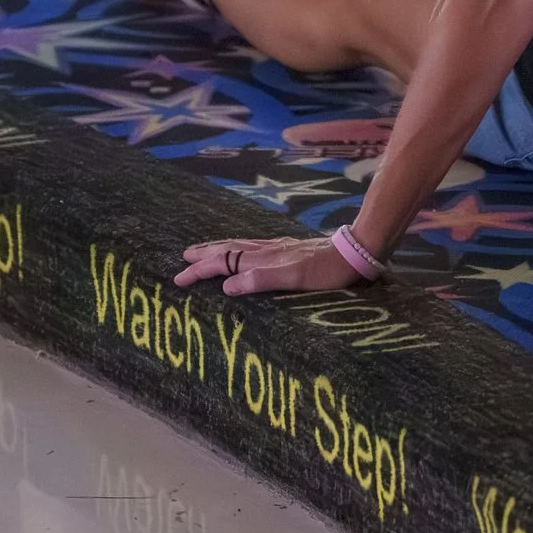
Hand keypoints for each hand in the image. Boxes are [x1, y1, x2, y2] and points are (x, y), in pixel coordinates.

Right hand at [174, 235, 371, 294]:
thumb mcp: (294, 279)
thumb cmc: (326, 271)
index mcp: (263, 259)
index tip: (179, 278)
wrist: (354, 252)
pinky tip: (245, 250)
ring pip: (240, 246)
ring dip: (219, 249)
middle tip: (183, 257)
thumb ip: (260, 280)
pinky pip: (254, 247)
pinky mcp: (289, 249)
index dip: (201, 271)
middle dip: (204, 255)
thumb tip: (226, 286)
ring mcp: (278, 248)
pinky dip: (240, 248)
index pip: (223, 263)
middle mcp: (267, 251)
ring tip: (204, 250)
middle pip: (228, 250)